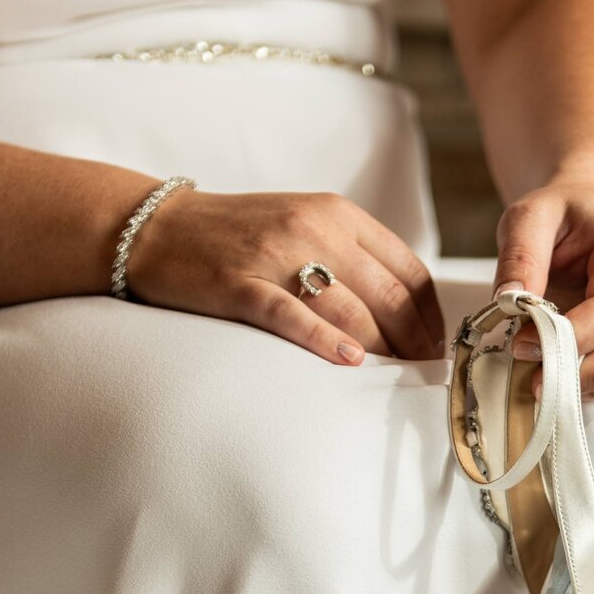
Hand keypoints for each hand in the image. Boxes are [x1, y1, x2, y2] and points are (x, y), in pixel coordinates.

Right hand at [129, 188, 443, 365]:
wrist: (157, 227)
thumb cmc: (240, 235)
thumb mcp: (305, 224)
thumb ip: (353, 255)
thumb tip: (406, 309)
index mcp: (338, 214)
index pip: (408, 269)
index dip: (430, 316)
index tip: (435, 347)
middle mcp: (314, 229)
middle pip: (388, 295)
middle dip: (414, 341)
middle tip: (423, 374)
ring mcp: (275, 256)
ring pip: (350, 310)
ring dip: (381, 350)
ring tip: (395, 379)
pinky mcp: (239, 285)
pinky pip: (291, 315)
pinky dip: (324, 340)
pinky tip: (350, 361)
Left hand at [492, 182, 593, 393]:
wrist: (590, 216)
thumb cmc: (564, 218)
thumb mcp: (529, 218)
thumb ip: (519, 256)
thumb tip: (512, 302)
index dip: (568, 338)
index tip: (524, 346)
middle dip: (593, 374)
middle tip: (542, 381)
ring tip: (552, 379)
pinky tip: (569, 373)